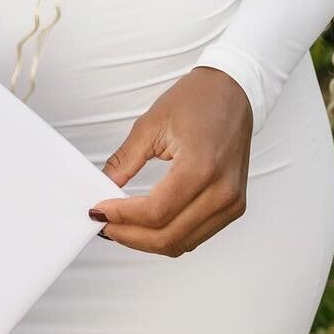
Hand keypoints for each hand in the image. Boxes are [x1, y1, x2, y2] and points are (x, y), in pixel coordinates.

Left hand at [89, 67, 253, 256]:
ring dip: (147, 240)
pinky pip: (195, 236)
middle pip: (168, 236)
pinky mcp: (233, 207)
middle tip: (105, 223)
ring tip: (122, 225)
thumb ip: (125, 160)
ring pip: (181, 243)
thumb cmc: (199, 98)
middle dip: (129, 235)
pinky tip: (147, 223)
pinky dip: (168, 235)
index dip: (122, 217)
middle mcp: (222, 191)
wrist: (233, 91)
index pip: (156, 211)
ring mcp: (231, 203)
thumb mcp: (152, 123)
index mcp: (202, 166)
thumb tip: (104, 187)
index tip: (100, 210)